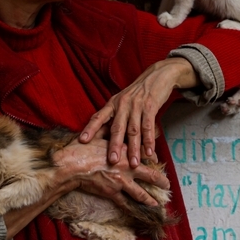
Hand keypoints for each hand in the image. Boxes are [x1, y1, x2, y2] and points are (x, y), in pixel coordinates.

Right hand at [1, 138, 170, 239]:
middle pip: (149, 175)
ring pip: (140, 193)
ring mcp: (120, 182)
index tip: (157, 160)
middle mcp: (126, 167)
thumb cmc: (82, 148)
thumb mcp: (98, 136)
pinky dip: (133, 208)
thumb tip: (111, 127)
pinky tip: (139, 212)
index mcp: (124, 151)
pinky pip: (125, 203)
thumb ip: (109, 134)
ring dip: (150, 199)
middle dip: (159, 181)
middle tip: (167, 184)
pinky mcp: (112, 193)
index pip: (142, 154)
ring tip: (157, 203)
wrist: (71, 165)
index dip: (151, 158)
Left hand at [79, 57, 196, 166]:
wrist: (157, 76)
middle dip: (114, 146)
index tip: (82, 140)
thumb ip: (114, 116)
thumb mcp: (122, 100)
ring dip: (134, 149)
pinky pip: (148, 127)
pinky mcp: (150, 107)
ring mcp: (137, 105)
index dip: (90, 128)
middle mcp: (123, 104)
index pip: (98, 116)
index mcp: (113, 103)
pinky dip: (149, 141)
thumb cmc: (138, 92)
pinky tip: (149, 152)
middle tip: (112, 161)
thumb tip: (103, 136)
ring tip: (133, 163)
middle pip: (117, 128)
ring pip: (134, 131)